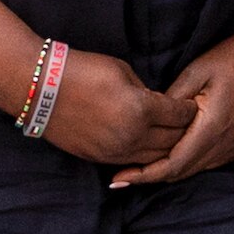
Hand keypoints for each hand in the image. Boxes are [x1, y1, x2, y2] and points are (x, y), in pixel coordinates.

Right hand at [42, 50, 192, 169]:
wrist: (40, 88)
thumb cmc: (82, 70)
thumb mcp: (123, 71)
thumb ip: (146, 93)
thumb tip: (158, 105)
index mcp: (141, 110)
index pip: (181, 115)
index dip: (190, 109)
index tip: (193, 104)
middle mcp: (132, 136)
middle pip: (173, 140)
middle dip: (184, 130)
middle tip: (189, 123)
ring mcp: (115, 151)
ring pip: (155, 158)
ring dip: (166, 148)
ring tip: (171, 136)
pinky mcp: (99, 159)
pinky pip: (132, 163)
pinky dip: (144, 156)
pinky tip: (148, 147)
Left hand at [112, 13, 233, 188]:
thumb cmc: (232, 58)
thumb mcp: (196, 72)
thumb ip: (171, 101)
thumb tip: (148, 121)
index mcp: (213, 128)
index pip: (173, 164)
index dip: (145, 175)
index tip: (120, 177)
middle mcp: (226, 145)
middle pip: (182, 172)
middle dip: (151, 176)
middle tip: (121, 176)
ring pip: (195, 170)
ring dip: (169, 171)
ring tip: (140, 169)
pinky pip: (209, 163)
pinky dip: (187, 163)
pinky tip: (170, 157)